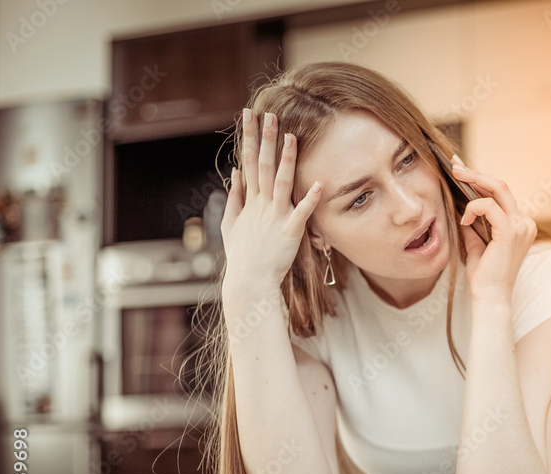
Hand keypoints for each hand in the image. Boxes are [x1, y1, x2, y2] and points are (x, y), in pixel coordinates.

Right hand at [221, 110, 323, 297]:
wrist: (249, 282)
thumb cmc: (243, 255)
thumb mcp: (231, 224)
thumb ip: (235, 197)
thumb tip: (236, 172)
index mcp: (249, 201)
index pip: (249, 161)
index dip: (250, 137)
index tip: (249, 115)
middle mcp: (262, 205)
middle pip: (264, 166)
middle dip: (266, 139)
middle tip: (270, 114)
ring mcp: (275, 217)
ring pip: (282, 183)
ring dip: (287, 160)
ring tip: (292, 137)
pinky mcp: (290, 232)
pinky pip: (302, 212)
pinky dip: (311, 198)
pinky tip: (320, 182)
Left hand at [451, 156, 535, 302]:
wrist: (491, 298)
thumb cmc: (484, 277)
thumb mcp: (475, 245)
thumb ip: (472, 226)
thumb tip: (459, 207)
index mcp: (520, 225)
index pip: (501, 194)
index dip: (480, 179)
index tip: (461, 168)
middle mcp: (525, 223)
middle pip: (501, 186)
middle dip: (475, 173)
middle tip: (454, 165)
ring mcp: (521, 226)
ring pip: (498, 189)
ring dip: (473, 181)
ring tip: (454, 176)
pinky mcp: (511, 231)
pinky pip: (490, 207)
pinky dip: (474, 207)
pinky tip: (464, 219)